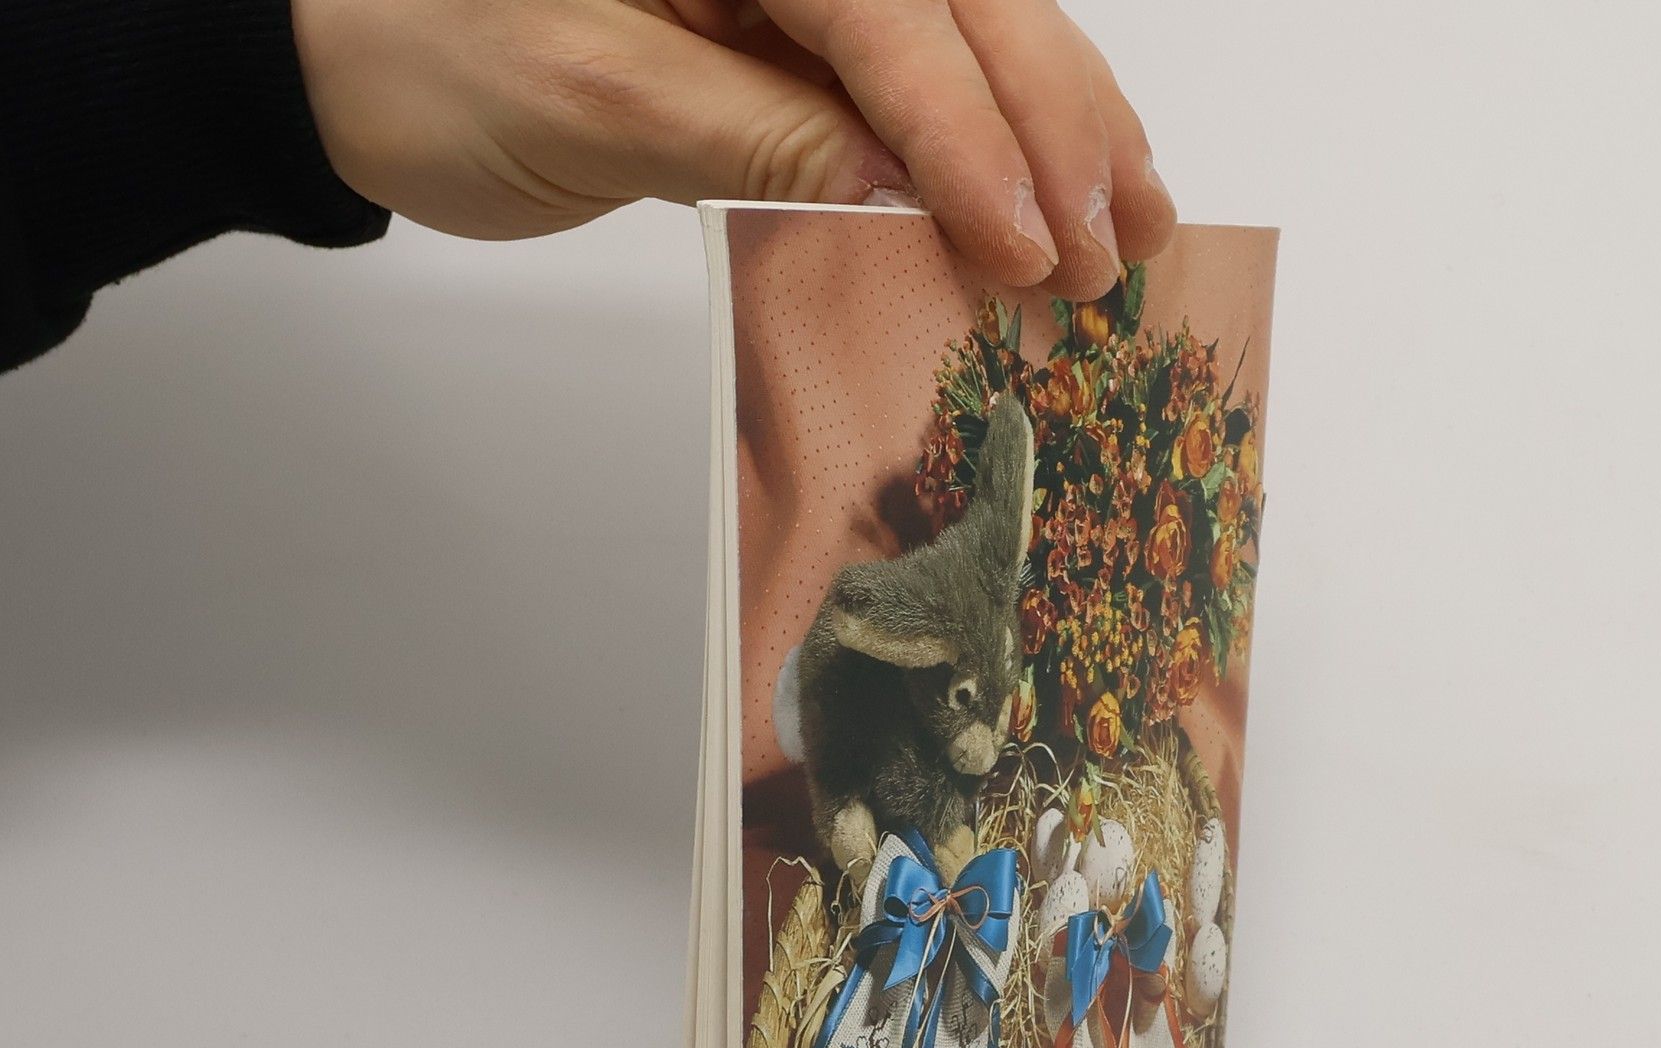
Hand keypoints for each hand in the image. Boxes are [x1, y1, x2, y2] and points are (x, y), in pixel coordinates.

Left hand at [293, 0, 1176, 298]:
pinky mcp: (799, 23)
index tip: (1027, 242)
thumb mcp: (592, 103)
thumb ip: (756, 137)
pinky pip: (928, 69)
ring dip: (1065, 125)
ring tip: (1138, 219)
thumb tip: (906, 192)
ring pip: (974, 27)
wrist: (356, 53)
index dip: (967, 131)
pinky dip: (1008, 135)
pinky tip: (1068, 185)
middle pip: (964, 2)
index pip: (883, 10)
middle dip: (1054, 124)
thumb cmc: (431, 56)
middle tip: (1116, 244)